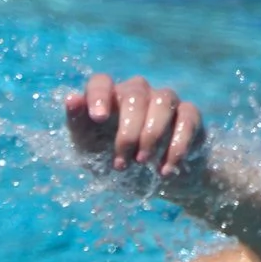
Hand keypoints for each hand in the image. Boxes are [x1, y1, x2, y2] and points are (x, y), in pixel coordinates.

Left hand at [64, 72, 204, 175]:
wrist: (151, 180)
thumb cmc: (112, 159)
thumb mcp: (88, 148)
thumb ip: (78, 124)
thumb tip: (71, 98)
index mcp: (109, 98)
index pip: (101, 82)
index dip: (99, 95)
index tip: (98, 118)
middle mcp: (137, 92)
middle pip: (135, 94)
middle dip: (128, 131)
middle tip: (122, 163)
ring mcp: (164, 100)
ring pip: (163, 100)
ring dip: (152, 134)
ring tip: (142, 162)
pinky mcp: (189, 115)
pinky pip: (187, 119)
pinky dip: (177, 145)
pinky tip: (165, 170)